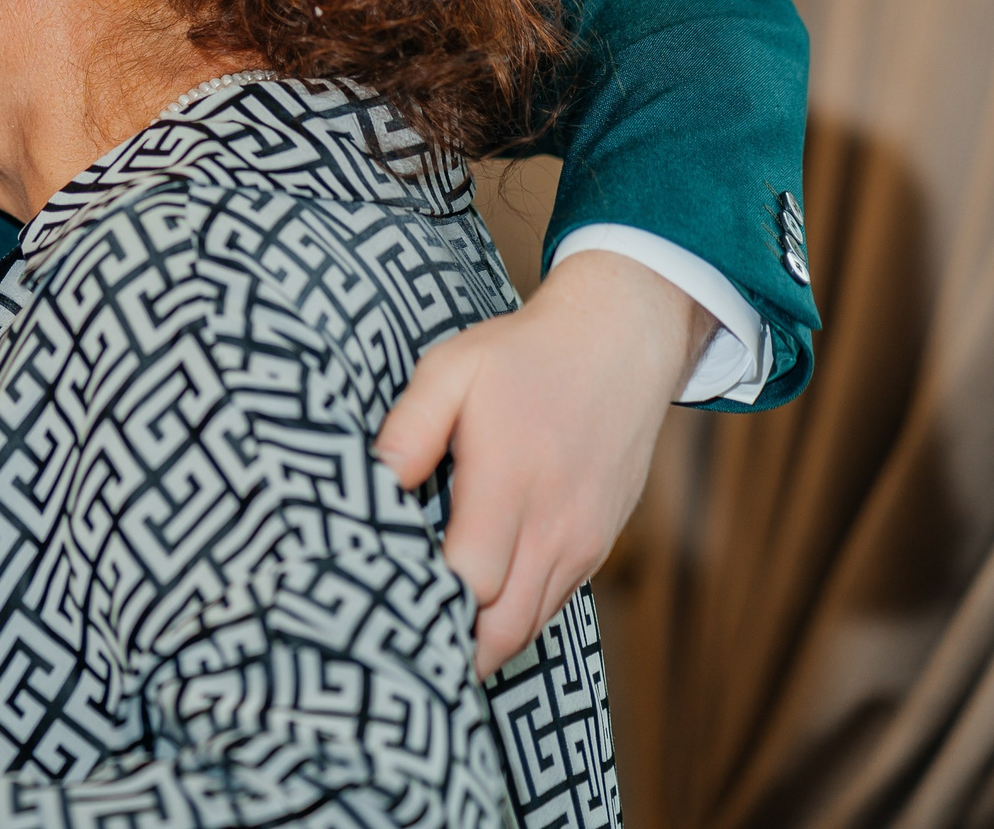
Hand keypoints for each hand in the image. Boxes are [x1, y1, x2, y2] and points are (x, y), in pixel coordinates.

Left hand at [374, 250, 712, 676]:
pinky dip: (514, 616)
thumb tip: (373, 481)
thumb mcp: (452, 369)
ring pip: (529, 625)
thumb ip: (410, 429)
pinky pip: (552, 604)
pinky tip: (475, 605)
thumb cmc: (524, 356)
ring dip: (483, 640)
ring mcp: (582, 542)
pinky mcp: (597, 546)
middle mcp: (554, 526)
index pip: (470, 582)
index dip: (425, 603)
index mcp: (510, 483)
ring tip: (428, 634)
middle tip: (396, 644)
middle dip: (451, 649)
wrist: (620, 345)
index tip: (380, 600)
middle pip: (503, 629)